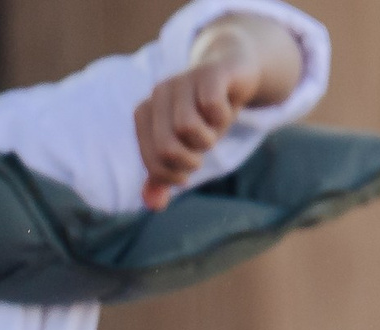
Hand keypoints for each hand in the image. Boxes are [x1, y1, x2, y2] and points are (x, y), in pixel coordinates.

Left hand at [135, 14, 303, 210]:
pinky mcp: (209, 73)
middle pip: (167, 147)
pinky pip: (211, 105)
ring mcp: (183, 80)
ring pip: (187, 127)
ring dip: (208, 139)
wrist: (234, 73)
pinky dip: (223, 116)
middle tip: (201, 151)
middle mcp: (159, 93)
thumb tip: (153, 205)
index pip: (153, 162)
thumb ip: (165, 176)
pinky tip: (225, 109)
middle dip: (190, 161)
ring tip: (213, 129)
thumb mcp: (185, 148)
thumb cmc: (204, 116)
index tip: (187, 169)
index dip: (174, 176)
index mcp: (145, 113)